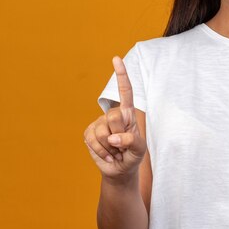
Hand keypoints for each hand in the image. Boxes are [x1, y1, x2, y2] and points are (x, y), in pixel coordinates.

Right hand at [83, 56, 146, 179]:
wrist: (120, 170)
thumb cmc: (133, 155)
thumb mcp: (139, 150)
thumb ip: (132, 141)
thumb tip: (114, 136)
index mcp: (128, 114)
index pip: (125, 91)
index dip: (121, 75)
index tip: (116, 58)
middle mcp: (113, 115)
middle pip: (114, 117)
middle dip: (119, 134)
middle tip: (123, 144)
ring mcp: (99, 123)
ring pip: (102, 132)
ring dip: (110, 146)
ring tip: (116, 150)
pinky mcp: (89, 133)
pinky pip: (92, 140)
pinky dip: (101, 151)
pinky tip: (108, 155)